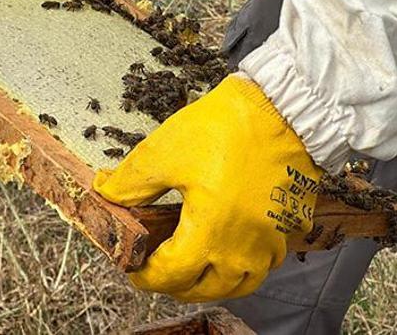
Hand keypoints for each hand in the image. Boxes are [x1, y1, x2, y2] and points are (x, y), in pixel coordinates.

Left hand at [94, 74, 322, 301]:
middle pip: (205, 289)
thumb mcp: (164, 152)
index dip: (146, 276)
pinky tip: (230, 249)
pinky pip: (267, 264)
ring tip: (192, 270)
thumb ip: (130, 182)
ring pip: (240, 284)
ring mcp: (271, 240)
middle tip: (157, 271)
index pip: (171, 275)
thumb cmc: (229, 128)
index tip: (133, 268)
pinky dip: (244, 267)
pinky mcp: (290, 226)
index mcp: (210, 233)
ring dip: (211, 284)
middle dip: (176, 286)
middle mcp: (244, 247)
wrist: (284, 108)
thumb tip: (106, 193)